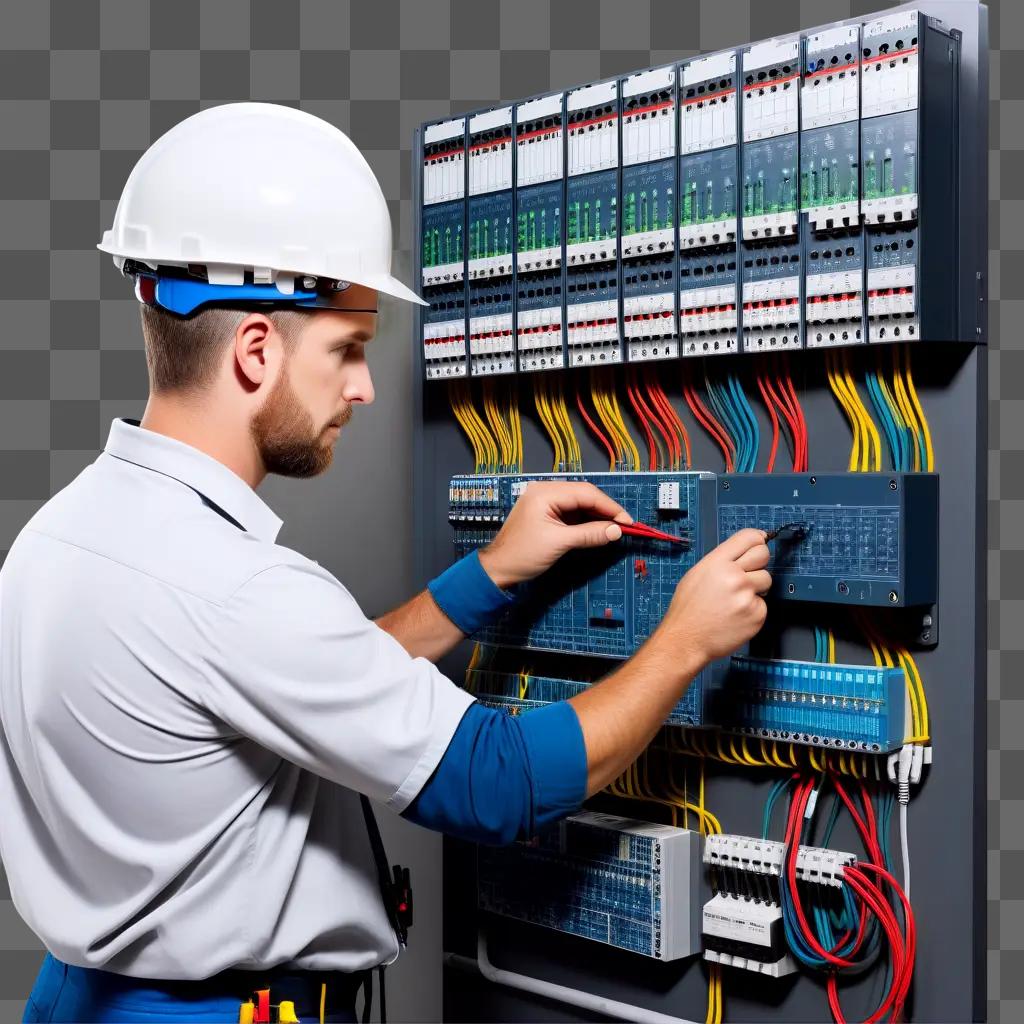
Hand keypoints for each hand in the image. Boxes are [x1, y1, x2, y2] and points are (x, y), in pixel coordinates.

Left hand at [478, 481, 632, 587]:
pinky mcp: (546, 513)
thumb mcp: (559, 543)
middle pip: (584, 495)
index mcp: (545, 492)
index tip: (627, 521)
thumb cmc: (522, 555)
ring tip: (614, 529)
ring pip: (579, 504)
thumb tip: (616, 531)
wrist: (498, 569)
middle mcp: (545, 491)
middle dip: (605, 511)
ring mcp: (545, 501)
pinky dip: (586, 521)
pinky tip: (597, 529)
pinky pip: (571, 512)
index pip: (585, 493)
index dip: (609, 507)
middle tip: (624, 526)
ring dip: (596, 516)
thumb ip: (589, 534)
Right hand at [657, 528, 770, 661]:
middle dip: (758, 562)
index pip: (749, 537)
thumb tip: (743, 552)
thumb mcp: (697, 574)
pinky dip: (753, 609)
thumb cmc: (688, 610)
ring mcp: (747, 596)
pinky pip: (763, 604)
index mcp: (717, 563)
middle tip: (746, 574)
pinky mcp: (756, 614)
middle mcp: (734, 576)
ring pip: (766, 580)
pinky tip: (736, 615)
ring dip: (755, 588)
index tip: (759, 543)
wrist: (685, 640)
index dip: (756, 539)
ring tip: (735, 600)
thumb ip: (721, 561)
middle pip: (764, 554)